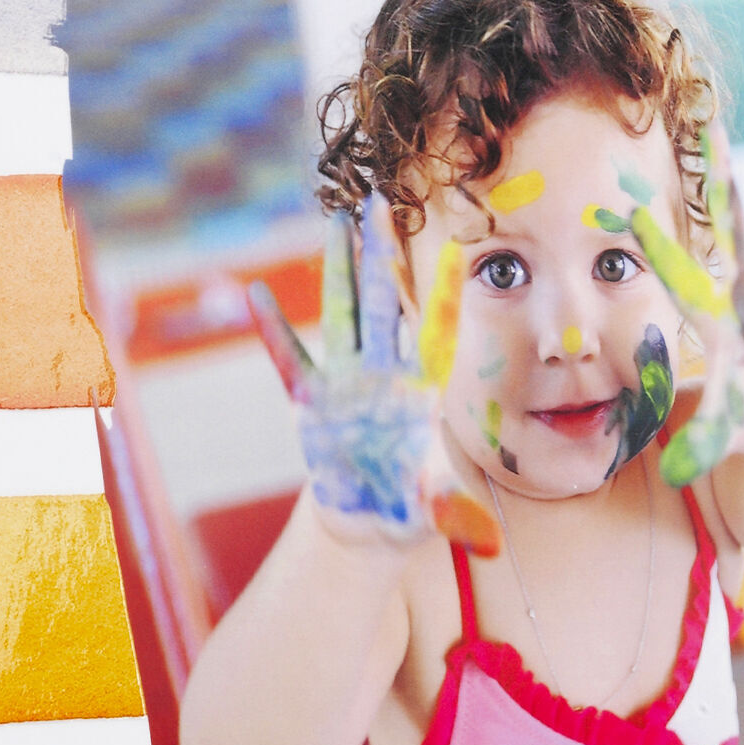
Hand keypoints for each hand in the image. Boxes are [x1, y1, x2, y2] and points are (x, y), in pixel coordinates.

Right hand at [247, 196, 499, 555]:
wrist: (371, 521)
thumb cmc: (411, 508)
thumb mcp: (435, 510)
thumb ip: (456, 515)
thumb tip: (487, 542)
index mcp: (421, 390)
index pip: (436, 331)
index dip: (442, 292)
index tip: (455, 247)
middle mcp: (384, 374)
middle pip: (383, 302)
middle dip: (380, 254)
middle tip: (380, 202)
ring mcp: (346, 383)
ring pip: (341, 313)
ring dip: (336, 270)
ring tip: (334, 221)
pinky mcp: (312, 403)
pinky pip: (288, 360)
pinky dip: (271, 331)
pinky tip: (256, 295)